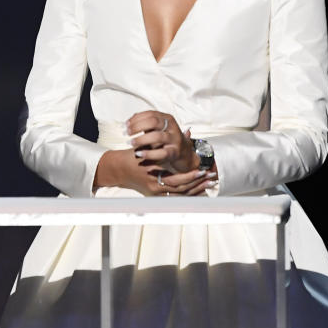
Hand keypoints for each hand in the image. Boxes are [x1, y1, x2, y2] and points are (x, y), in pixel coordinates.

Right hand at [94, 148, 213, 195]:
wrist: (117, 169)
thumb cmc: (131, 156)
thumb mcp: (149, 147)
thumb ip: (168, 141)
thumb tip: (189, 131)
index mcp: (153, 177)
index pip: (177, 181)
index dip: (190, 177)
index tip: (201, 171)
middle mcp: (155, 187)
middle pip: (181, 190)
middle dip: (197, 184)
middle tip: (210, 179)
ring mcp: (155, 192)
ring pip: (180, 194)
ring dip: (195, 189)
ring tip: (208, 185)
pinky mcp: (155, 194)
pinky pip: (175, 196)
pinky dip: (187, 192)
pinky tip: (197, 190)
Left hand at [127, 110, 197, 172]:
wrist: (184, 154)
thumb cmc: (167, 140)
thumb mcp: (158, 129)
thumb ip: (146, 124)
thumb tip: (129, 121)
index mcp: (167, 118)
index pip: (150, 114)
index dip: (136, 118)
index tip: (126, 125)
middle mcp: (172, 127)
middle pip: (153, 122)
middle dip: (137, 127)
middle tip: (127, 133)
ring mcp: (175, 140)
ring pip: (157, 136)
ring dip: (141, 139)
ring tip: (132, 143)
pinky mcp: (175, 153)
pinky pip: (161, 153)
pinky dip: (149, 153)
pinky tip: (139, 153)